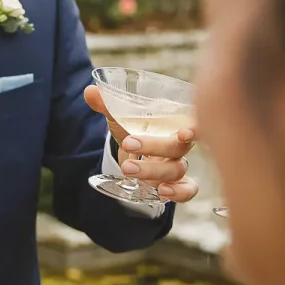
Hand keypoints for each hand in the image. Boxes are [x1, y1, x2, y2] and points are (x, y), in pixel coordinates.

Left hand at [85, 85, 198, 202]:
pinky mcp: (175, 184)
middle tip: (127, 143)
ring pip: (176, 170)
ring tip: (127, 168)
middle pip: (177, 147)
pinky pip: (188, 191)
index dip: (195, 128)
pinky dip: (178, 193)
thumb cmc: (134, 129)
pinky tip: (162, 191)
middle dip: (153, 146)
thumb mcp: (121, 117)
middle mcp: (179, 145)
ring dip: (152, 170)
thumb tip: (90, 91)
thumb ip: (108, 106)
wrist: (131, 152)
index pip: (193, 122)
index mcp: (173, 124)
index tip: (185, 132)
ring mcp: (178, 166)